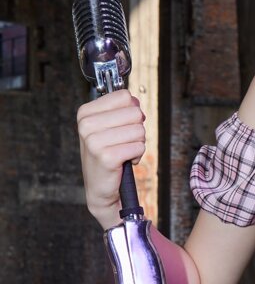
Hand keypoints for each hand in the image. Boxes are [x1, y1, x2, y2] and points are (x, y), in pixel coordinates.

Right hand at [77, 90, 145, 228]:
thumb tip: (135, 100)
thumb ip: (121, 109)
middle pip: (135, 112)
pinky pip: (138, 147)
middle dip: (136, 129)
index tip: (121, 126)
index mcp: (85, 112)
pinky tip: (124, 162)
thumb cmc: (107, 155)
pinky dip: (137, 156)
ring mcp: (94, 141)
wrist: (100, 188)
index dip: (131, 112)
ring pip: (139, 131)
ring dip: (137, 144)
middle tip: (123, 142)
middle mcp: (86, 125)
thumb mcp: (108, 127)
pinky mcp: (106, 157)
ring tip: (123, 152)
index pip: (125, 96)